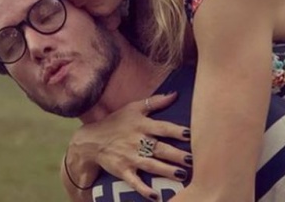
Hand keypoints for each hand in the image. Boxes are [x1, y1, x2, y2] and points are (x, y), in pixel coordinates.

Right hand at [66, 92, 190, 199]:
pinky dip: (144, 190)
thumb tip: (175, 94)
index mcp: (142, 125)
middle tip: (192, 160)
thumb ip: (155, 101)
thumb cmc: (116, 122)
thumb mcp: (133, 108)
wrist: (92, 139)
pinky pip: (135, 182)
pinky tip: (156, 196)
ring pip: (151, 165)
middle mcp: (137, 141)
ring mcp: (130, 157)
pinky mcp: (123, 170)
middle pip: (160, 148)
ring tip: (182, 175)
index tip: (190, 134)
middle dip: (176, 155)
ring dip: (166, 171)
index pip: (163, 127)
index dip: (176, 131)